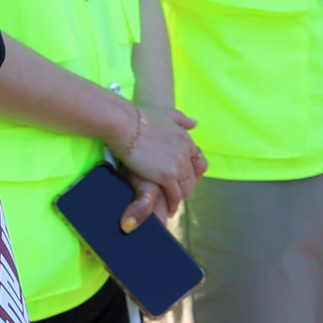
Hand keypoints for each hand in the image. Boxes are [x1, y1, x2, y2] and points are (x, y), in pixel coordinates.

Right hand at [112, 99, 204, 229]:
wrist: (124, 123)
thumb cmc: (139, 117)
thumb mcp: (166, 113)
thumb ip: (182, 119)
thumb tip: (195, 124)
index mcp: (186, 139)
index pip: (198, 161)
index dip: (191, 172)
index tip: (182, 179)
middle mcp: (186, 152)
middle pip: (193, 177)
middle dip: (185, 187)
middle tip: (175, 194)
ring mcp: (178, 165)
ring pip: (186, 188)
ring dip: (180, 197)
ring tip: (172, 204)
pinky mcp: (167, 176)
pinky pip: (175, 195)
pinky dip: (173, 204)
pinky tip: (169, 209)